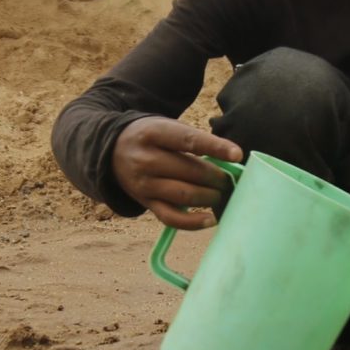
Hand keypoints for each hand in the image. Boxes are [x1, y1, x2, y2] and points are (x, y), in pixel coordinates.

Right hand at [111, 116, 241, 230]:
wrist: (111, 151)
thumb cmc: (150, 137)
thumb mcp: (165, 127)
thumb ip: (192, 141)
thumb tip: (230, 160)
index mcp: (153, 133)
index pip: (188, 140)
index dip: (215, 147)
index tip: (237, 154)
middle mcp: (145, 159)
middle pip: (190, 171)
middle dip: (217, 177)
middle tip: (232, 180)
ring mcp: (144, 183)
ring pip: (184, 195)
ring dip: (210, 197)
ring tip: (223, 195)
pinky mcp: (145, 202)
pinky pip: (171, 217)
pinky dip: (193, 222)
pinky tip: (210, 219)